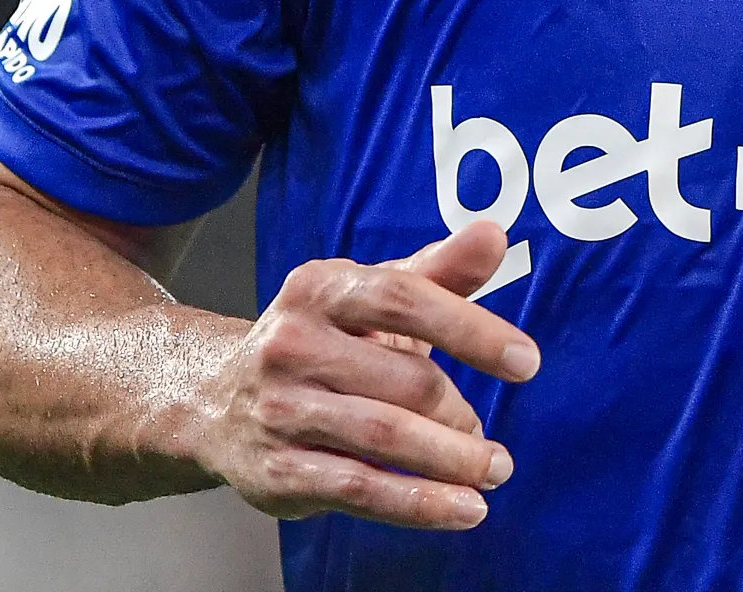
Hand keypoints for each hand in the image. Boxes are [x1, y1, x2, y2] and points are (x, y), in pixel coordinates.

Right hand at [183, 218, 539, 530]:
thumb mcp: (371, 299)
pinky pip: (361, 489)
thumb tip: (494, 234)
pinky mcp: (278, 471)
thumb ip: (438, 271)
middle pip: (404, 379)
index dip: (471, 329)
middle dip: (461, 413)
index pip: (403, 298)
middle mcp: (293, 343)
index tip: (526, 361)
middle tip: (490, 439)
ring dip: (453, 461)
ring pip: (386, 437)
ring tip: (492, 470)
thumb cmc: (321, 343)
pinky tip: (462, 509)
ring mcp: (281, 409)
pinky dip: (420, 503)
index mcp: (320, 288)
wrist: (216, 402)